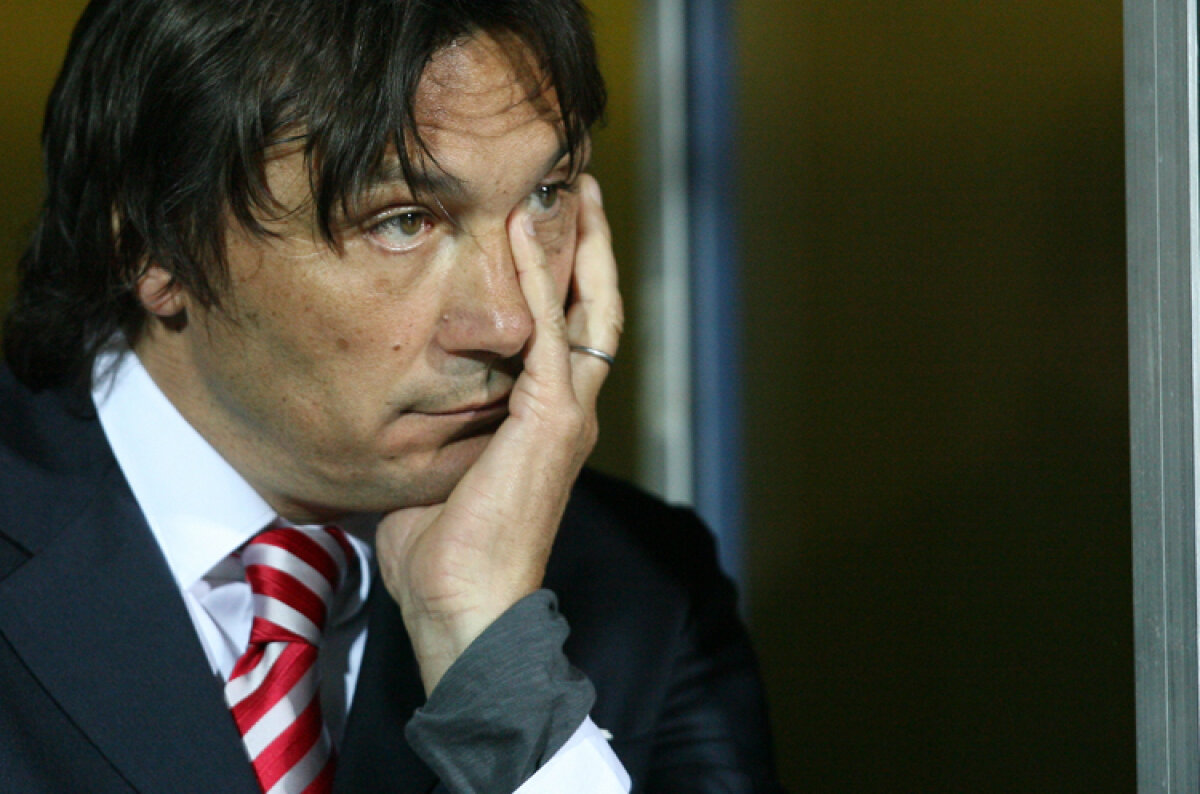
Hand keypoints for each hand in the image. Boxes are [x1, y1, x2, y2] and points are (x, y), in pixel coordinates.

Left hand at [375, 175, 622, 693]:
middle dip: (591, 244)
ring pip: (589, 308)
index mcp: (549, 420)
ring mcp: (568, 411)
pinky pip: (551, 331)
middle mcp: (571, 408)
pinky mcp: (551, 417)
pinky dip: (537, 278)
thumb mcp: (441, 466)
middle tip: (582, 188)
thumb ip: (440, 421)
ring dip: (580, 244)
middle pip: (596, 307)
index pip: (571, 332)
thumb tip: (402, 396)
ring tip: (575, 189)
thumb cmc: (446, 551)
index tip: (549, 229)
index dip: (567, 278)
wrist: (466, 604)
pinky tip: (519, 233)